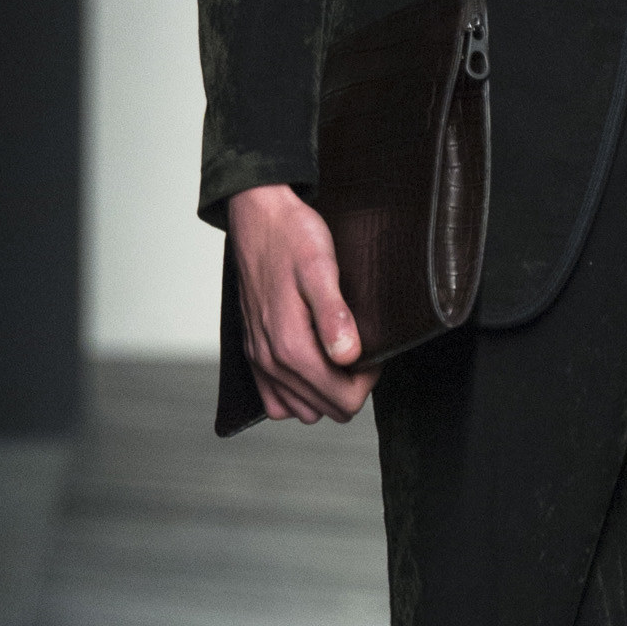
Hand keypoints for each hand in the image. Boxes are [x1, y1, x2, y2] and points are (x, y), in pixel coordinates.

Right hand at [227, 184, 376, 423]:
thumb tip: (349, 356)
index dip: (368, 381)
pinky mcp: (252, 352)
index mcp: (291, 346)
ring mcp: (259, 359)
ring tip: (337, 354)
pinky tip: (312, 363)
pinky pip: (275, 400)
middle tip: (358, 346)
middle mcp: (271, 361)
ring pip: (301, 410)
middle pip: (326, 409)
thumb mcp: (320, 268)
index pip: (343, 400)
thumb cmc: (292, 236)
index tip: (373, 350)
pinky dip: (296, 392)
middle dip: (350, 386)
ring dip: (325, 391)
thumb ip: (334, 315)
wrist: (257, 216)